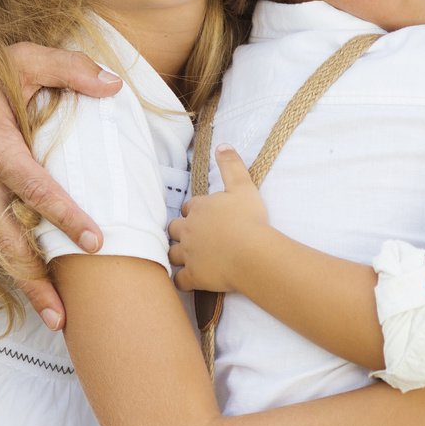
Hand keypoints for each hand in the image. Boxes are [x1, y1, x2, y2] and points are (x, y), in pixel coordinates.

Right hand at [0, 36, 123, 327]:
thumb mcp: (21, 58)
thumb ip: (70, 69)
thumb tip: (115, 83)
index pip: (36, 190)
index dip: (66, 218)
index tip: (96, 242)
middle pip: (9, 243)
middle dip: (37, 283)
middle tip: (65, 317)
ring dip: (22, 282)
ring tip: (52, 311)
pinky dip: (3, 262)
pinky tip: (27, 279)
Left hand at [167, 145, 269, 293]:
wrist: (252, 253)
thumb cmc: (249, 219)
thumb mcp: (243, 186)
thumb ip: (231, 165)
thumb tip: (221, 145)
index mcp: (200, 208)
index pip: (189, 207)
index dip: (195, 212)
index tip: (203, 216)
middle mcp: (189, 230)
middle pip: (175, 229)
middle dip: (180, 231)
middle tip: (191, 236)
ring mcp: (189, 254)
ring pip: (172, 253)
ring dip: (176, 255)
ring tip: (185, 257)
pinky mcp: (194, 276)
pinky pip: (179, 280)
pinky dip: (181, 280)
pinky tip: (185, 281)